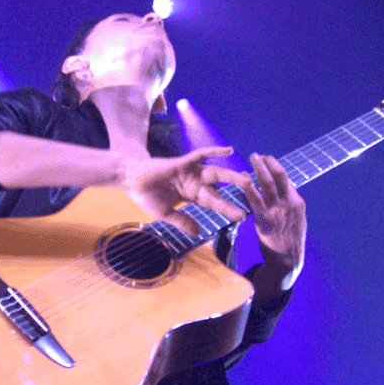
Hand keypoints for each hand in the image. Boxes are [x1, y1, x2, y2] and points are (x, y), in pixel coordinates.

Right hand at [120, 146, 250, 235]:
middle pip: (219, 190)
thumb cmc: (146, 196)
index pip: (213, 204)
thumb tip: (198, 234)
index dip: (227, 209)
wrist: (131, 180)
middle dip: (233, 197)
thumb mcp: (166, 213)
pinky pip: (201, 154)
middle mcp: (194, 182)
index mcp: (191, 195)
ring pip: (216, 174)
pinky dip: (214, 151)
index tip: (242, 216)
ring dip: (232, 177)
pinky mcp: (183, 161)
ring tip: (248, 181)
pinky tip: (230, 150)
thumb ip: (182, 222)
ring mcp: (190, 171)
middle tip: (252, 201)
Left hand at [243, 154, 305, 288]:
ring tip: (251, 158)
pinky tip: (242, 178)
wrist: (287, 260)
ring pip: (267, 183)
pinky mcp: (264, 220)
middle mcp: (289, 204)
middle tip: (258, 155)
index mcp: (297, 203)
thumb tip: (286, 189)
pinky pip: (254, 199)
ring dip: (258, 168)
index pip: (287, 180)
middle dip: (268, 163)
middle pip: (279, 176)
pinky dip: (248, 186)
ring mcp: (277, 211)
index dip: (276, 167)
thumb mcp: (297, 220)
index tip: (268, 160)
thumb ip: (291, 204)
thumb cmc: (290, 241)